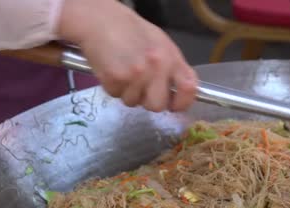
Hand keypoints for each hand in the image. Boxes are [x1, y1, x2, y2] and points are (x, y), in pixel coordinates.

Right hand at [58, 0, 196, 111]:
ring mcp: (136, 74)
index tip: (173, 105)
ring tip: (124, 71)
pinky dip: (113, 87)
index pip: (189, 89)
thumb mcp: (161, 43)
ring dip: (127, 92)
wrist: (100, 20)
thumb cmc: (130, 31)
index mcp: (171, 57)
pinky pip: (116, 95)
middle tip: (140, 85)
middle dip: (147, 100)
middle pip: (157, 106)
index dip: (182, 103)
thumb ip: (173, 67)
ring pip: (134, 103)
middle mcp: (157, 66)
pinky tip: (113, 69)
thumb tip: (179, 92)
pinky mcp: (115, 78)